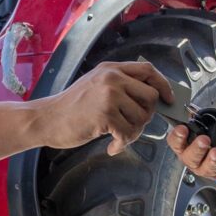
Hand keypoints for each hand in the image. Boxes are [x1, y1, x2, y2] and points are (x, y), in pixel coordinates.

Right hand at [35, 61, 174, 154]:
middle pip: (151, 95)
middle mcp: (112, 78)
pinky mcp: (105, 114)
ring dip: (133, 133)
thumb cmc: (71, 108)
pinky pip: (128, 133)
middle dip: (147, 115)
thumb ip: (119, 86)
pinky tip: (112, 147)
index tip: (168, 99)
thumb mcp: (95, 85)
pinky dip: (122, 144)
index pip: (148, 70)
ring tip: (118, 137)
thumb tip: (151, 98)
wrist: (47, 119)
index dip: (163, 84)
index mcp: (111, 69)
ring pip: (142, 117)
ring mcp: (109, 95)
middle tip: (133, 125)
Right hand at [166, 123, 215, 179]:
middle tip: (203, 140)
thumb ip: (197, 119)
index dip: (177, 137)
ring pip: (208, 168)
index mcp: (185, 148)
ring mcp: (208, 169)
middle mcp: (194, 160)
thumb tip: (191, 108)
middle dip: (197, 148)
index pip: (176, 143)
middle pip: (191, 157)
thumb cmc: (212, 140)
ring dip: (212, 160)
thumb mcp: (203, 127)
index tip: (182, 128)